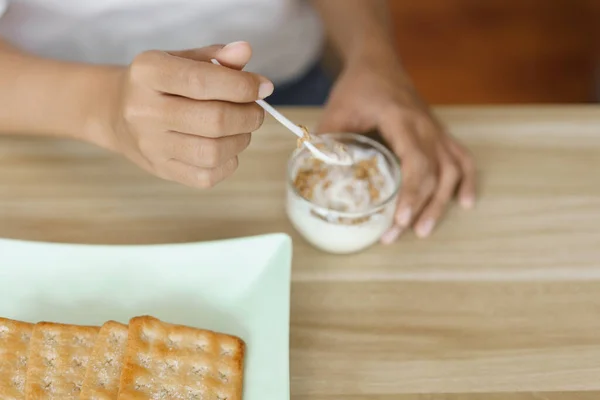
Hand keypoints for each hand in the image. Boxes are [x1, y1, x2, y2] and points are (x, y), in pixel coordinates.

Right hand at [97, 41, 272, 187]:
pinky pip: (206, 176)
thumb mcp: (182, 60)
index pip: (203, 81)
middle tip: (256, 111)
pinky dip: (229, 163)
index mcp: (148, 72)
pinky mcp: (161, 170)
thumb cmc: (160, 84)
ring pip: (213, 151)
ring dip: (241, 140)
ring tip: (242, 129)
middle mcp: (145, 110)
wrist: (116, 113)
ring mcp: (151, 145)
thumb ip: (216, 57)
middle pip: (214, 120)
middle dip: (248, 116)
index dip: (242, 86)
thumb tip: (245, 52)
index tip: (262, 87)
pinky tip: (227, 148)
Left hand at [316, 59, 475, 241]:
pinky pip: (462, 158)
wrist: (379, 61)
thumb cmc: (357, 86)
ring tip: (424, 230)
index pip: (415, 161)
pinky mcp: (439, 133)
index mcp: (401, 119)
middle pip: (434, 173)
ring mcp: (436, 130)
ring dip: (441, 202)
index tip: (400, 220)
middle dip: (419, 208)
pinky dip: (467, 181)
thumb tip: (313, 176)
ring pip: (452, 170)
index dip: (411, 193)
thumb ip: (325, 142)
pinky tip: (465, 203)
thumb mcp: (336, 111)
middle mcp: (425, 126)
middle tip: (396, 236)